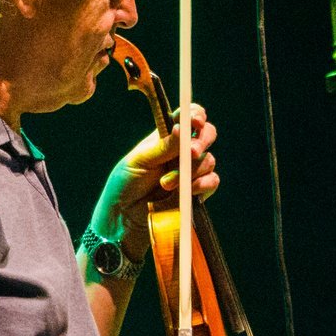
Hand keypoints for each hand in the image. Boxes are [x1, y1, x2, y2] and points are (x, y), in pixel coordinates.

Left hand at [90, 104, 218, 255]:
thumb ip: (163, 146)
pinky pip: (212, 181)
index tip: (194, 120)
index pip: (187, 117)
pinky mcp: (196, 192)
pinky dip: (202, 184)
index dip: (195, 115)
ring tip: (166, 184)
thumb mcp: (139, 161)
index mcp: (165, 138)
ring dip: (190, 170)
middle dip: (202, 140)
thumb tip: (183, 127)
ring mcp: (190, 172)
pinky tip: (186, 191)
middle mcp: (180, 152)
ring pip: (209, 159)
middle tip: (189, 152)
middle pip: (206, 134)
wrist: (123, 221)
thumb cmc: (124, 187)